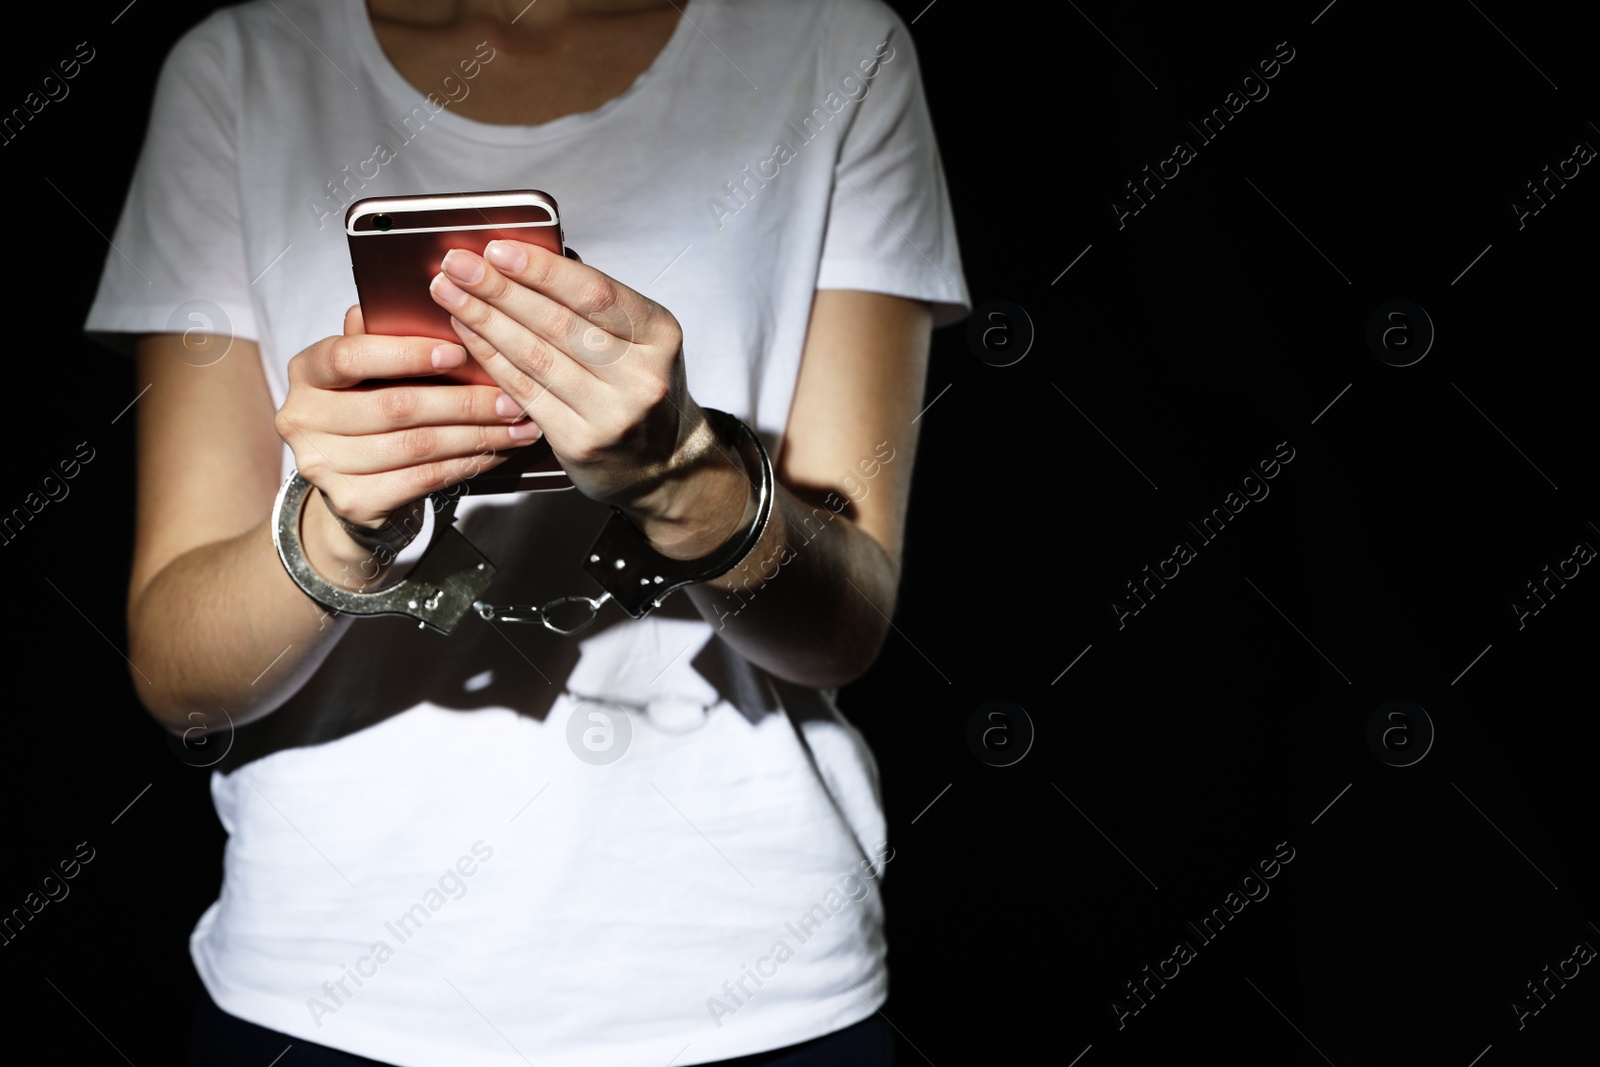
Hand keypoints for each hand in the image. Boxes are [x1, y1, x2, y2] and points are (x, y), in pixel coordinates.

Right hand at [273, 306, 544, 566]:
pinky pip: (424, 479)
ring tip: (517, 427)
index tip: (458, 353)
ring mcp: (323, 465)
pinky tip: (496, 452)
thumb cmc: (369, 407)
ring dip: (477, 436)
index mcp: (306, 371)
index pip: (350, 357)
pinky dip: (468, 464)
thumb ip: (387, 338)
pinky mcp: (353, 501)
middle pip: (395, 407)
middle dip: (463, 403)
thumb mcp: (370, 368)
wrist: (352, 480)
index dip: (406, 355)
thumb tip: (425, 306)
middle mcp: (303, 418)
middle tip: (511, 399)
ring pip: (417, 446)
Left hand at [429, 240, 714, 521]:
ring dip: (485, 320)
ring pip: (535, 357)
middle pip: (558, 323)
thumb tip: (530, 256)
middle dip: (500, 289)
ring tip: (451, 293)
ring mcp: (610, 414)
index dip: (542, 270)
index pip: (594, 293)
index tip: (499, 250)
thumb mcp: (639, 337)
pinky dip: (490, 358)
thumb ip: (591, 301)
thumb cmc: (640, 388)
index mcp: (659, 336)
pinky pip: (524, 391)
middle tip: (460, 265)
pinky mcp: (579, 442)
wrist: (661, 462)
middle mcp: (640, 376)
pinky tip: (468, 334)